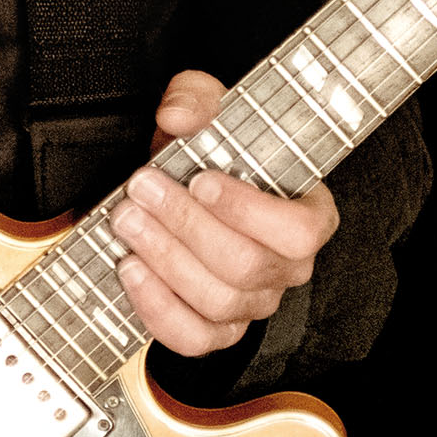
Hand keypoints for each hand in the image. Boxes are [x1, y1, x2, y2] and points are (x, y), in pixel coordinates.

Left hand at [111, 70, 337, 355]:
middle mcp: (288, 268)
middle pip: (247, 266)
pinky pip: (193, 339)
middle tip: (142, 190)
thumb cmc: (208, 152)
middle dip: (185, 226)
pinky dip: (157, 307)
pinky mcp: (216, 331)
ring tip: (127, 221)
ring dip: (164, 258)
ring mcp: (253, 304)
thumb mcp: (206, 107)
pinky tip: (131, 268)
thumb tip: (178, 115)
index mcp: (308, 216)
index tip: (201, 180)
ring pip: (218, 301)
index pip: (300, 232)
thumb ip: (198, 98)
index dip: (249, 212)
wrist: (180, 187)